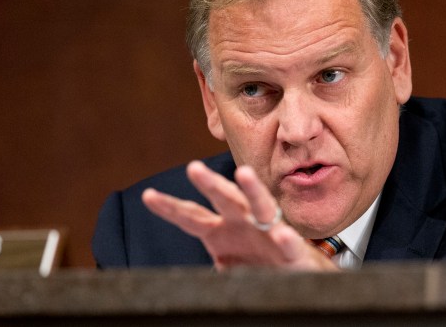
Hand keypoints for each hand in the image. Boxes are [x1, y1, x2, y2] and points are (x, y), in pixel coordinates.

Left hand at [142, 160, 338, 270]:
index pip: (191, 216)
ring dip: (252, 190)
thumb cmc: (258, 265)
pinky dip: (286, 239)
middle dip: (210, 183)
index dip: (170, 207)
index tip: (148, 196)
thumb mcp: (225, 265)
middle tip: (194, 168)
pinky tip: (283, 234)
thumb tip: (176, 277)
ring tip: (244, 173)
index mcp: (220, 230)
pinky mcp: (292, 251)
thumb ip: (207, 260)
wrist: (297, 276)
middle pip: (224, 199)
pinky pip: (289, 244)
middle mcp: (243, 223)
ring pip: (261, 207)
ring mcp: (269, 233)